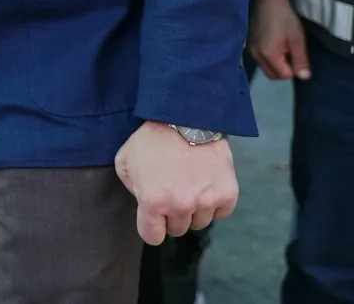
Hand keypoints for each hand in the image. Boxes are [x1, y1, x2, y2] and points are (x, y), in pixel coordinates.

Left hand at [115, 121, 237, 245]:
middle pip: (177, 229)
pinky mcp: (227, 194)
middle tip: (171, 190)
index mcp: (153, 201)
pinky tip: (205, 183)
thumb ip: (132, 188)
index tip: (154, 218)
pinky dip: (214, 203)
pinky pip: (220, 213)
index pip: (153, 237)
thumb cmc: (152, 138)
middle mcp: (181, 206)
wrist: (186, 116)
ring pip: (199, 222)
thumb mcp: (125, 161)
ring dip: (194, 209)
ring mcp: (206, 201)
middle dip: (172, 214)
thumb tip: (144, 205)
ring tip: (188, 183)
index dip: (152, 227)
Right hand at [249, 0, 311, 80]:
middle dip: (285, 70)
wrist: (269, 1)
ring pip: (266, 69)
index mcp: (268, 55)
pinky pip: (261, 60)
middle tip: (290, 52)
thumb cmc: (285, 19)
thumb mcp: (298, 39)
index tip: (295, 52)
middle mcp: (256, 56)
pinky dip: (270, 58)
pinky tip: (274, 44)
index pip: (284, 75)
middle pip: (273, 76)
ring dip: (277, 64)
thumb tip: (304, 77)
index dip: (294, 67)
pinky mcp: (249, 45)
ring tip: (283, 47)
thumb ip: (301, 60)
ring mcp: (250, 51)